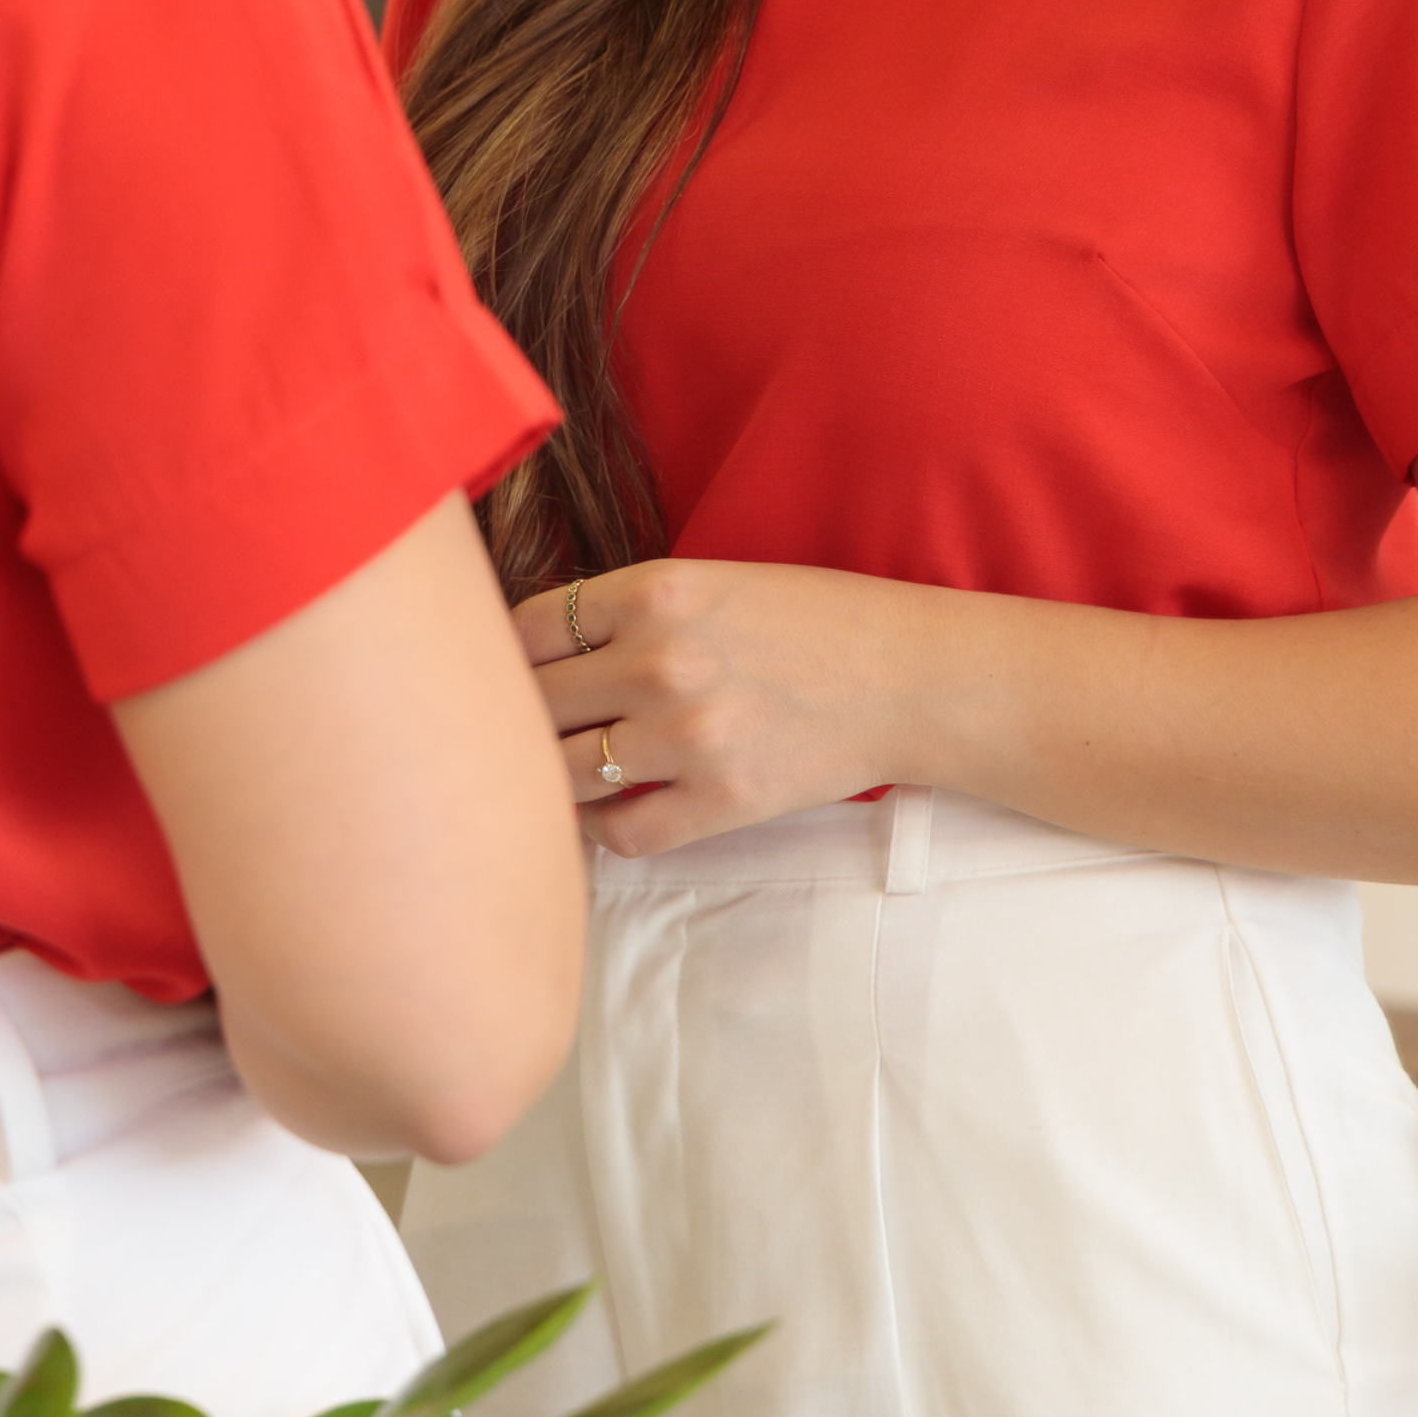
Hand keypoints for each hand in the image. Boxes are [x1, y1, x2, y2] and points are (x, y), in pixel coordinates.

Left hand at [515, 558, 911, 857]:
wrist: (911, 677)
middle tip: (518, 736)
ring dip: (552, 779)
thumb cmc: (812, 621)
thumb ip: (625, 610)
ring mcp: (690, 736)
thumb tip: (532, 654)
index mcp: (656, 590)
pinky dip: (602, 830)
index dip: (506, 656)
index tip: (511, 676)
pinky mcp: (721, 801)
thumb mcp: (711, 582)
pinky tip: (611, 812)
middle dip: (519, 720)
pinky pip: (620, 835)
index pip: (526, 629)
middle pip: (532, 703)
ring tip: (560, 776)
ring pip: (563, 773)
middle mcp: (662, 660)